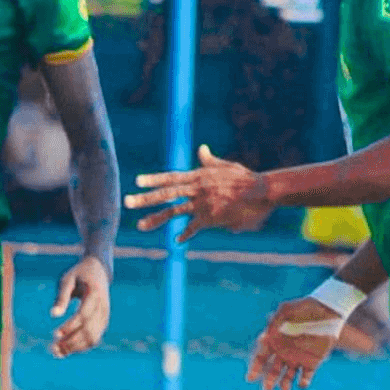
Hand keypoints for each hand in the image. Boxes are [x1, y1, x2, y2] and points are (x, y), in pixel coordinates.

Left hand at [50, 255, 109, 356]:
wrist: (98, 271)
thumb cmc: (79, 275)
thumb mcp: (67, 280)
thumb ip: (61, 297)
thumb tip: (53, 315)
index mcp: (94, 294)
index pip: (83, 315)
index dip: (70, 326)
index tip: (55, 334)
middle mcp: (103, 308)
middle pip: (89, 331)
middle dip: (71, 342)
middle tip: (53, 348)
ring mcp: (105, 316)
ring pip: (92, 338)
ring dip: (75, 348)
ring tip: (57, 352)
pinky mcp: (103, 322)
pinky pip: (94, 339)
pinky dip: (80, 347)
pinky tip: (66, 349)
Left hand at [123, 145, 271, 240]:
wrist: (261, 191)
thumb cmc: (246, 178)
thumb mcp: (225, 166)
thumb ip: (209, 161)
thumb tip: (201, 149)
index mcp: (199, 176)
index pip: (171, 177)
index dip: (153, 179)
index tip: (137, 181)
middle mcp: (197, 188)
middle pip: (166, 194)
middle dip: (145, 198)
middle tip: (127, 202)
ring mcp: (202, 203)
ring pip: (174, 211)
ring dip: (156, 219)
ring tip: (140, 226)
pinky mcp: (210, 217)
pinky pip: (193, 227)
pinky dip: (185, 234)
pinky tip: (176, 241)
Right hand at [247, 296, 341, 389]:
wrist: (328, 311)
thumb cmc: (305, 308)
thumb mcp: (287, 310)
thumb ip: (275, 322)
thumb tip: (263, 336)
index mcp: (276, 342)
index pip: (262, 357)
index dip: (255, 368)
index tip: (251, 377)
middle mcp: (285, 353)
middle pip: (273, 371)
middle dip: (269, 380)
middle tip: (267, 388)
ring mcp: (298, 358)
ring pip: (287, 377)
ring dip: (284, 384)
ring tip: (284, 388)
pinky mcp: (312, 362)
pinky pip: (306, 377)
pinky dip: (303, 383)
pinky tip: (301, 383)